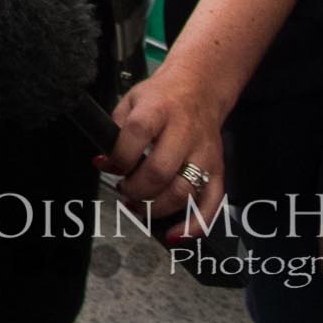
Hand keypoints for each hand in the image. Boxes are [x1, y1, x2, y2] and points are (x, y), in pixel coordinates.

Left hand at [102, 65, 228, 230]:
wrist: (200, 88)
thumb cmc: (161, 98)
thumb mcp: (130, 102)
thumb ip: (115, 131)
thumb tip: (103, 163)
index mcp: (158, 109)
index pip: (137, 133)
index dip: (119, 156)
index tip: (107, 165)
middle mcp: (185, 132)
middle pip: (161, 170)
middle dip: (136, 189)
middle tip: (124, 191)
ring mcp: (204, 154)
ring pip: (184, 192)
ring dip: (156, 208)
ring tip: (139, 207)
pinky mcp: (219, 169)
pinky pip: (212, 204)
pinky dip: (194, 225)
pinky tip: (174, 234)